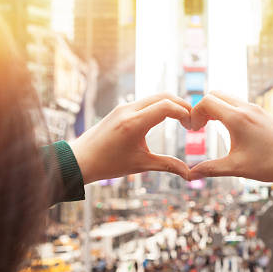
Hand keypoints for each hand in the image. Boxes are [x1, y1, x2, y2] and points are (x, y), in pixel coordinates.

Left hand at [70, 94, 191, 183]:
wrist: (79, 160)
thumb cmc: (108, 164)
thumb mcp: (141, 165)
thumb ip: (168, 165)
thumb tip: (189, 174)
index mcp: (134, 123)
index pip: (167, 106)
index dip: (185, 113)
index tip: (193, 126)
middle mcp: (129, 110)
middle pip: (164, 96)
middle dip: (182, 105)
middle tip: (193, 120)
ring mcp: (123, 107)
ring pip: (154, 97)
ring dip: (171, 105)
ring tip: (183, 119)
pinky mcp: (120, 109)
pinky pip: (145, 102)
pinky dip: (159, 106)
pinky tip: (166, 118)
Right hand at [188, 92, 272, 183]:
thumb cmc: (269, 164)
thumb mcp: (236, 168)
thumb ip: (211, 169)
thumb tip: (190, 175)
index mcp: (237, 118)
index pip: (207, 101)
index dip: (194, 113)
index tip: (193, 130)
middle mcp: (246, 108)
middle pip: (216, 94)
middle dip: (203, 108)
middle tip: (199, 126)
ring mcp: (256, 109)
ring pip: (228, 98)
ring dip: (216, 108)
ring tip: (211, 127)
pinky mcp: (263, 113)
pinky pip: (239, 104)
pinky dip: (228, 110)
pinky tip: (229, 129)